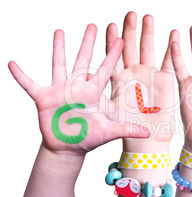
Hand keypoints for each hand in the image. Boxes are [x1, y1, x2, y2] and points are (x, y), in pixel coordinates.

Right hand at [8, 24, 148, 154]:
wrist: (68, 148)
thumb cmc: (89, 137)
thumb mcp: (110, 132)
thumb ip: (128, 129)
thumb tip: (148, 134)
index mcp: (94, 92)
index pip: (106, 69)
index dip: (113, 54)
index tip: (120, 38)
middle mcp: (78, 87)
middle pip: (84, 60)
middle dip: (89, 43)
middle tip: (94, 25)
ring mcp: (60, 91)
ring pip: (60, 65)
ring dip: (59, 49)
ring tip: (60, 31)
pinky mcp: (44, 98)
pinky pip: (30, 84)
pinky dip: (21, 76)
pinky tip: (12, 64)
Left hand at [106, 12, 178, 151]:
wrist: (148, 143)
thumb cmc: (128, 132)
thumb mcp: (113, 120)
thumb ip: (101, 106)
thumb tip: (80, 99)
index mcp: (118, 81)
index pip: (113, 57)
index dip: (112, 43)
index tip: (109, 26)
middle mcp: (133, 75)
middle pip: (131, 48)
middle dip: (130, 31)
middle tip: (130, 14)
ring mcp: (149, 76)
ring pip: (148, 50)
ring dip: (148, 34)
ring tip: (147, 17)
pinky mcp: (164, 81)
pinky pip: (169, 62)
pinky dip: (172, 49)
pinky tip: (173, 35)